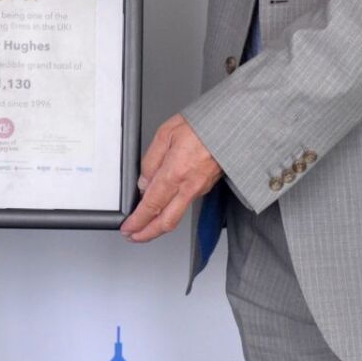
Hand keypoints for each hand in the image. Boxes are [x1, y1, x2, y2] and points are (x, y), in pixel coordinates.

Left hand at [120, 114, 221, 242]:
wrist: (233, 125)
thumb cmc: (203, 124)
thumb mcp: (166, 134)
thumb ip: (151, 160)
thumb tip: (143, 182)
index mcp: (175, 172)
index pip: (151, 206)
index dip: (137, 222)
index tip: (128, 228)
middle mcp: (189, 186)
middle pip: (166, 223)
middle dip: (147, 234)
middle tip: (134, 236)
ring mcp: (200, 189)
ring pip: (177, 216)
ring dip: (159, 224)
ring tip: (145, 222)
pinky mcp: (207, 187)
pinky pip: (186, 203)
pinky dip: (173, 209)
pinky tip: (165, 204)